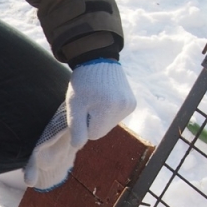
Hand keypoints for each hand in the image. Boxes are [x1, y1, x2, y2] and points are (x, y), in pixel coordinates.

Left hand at [23, 60, 135, 190]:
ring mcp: (129, 106)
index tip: (83, 108)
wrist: (99, 60)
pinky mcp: (132, 103)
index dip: (84, 124)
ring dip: (102, 116)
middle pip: (103, 130)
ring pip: (110, 124)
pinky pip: (118, 116)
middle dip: (94, 121)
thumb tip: (78, 146)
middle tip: (89, 102)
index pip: (93, 135)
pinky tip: (107, 97)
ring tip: (98, 98)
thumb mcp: (74, 106)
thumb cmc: (83, 83)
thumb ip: (76, 128)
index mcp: (107, 111)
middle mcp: (122, 110)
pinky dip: (111, 110)